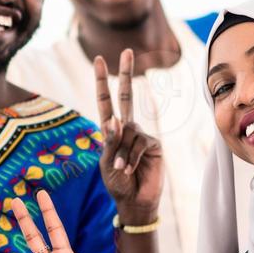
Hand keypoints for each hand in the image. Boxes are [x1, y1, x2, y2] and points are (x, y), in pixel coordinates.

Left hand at [94, 49, 162, 224]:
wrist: (134, 202)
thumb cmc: (116, 183)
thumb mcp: (106, 162)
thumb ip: (109, 141)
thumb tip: (115, 120)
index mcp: (111, 130)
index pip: (105, 101)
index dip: (102, 81)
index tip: (99, 60)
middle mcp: (127, 128)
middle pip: (125, 96)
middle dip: (125, 73)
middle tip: (127, 51)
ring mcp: (141, 135)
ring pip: (128, 131)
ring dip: (122, 151)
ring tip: (121, 169)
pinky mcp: (154, 144)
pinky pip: (140, 143)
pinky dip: (132, 157)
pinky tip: (130, 169)